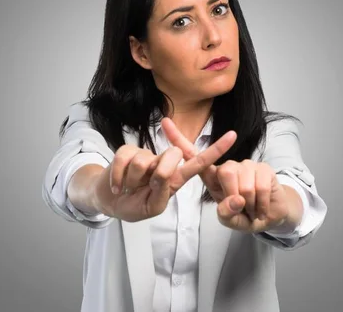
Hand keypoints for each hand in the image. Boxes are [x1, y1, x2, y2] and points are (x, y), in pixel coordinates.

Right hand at [93, 129, 236, 221]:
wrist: (109, 201)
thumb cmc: (135, 205)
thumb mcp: (152, 207)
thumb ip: (161, 193)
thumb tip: (161, 173)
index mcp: (176, 178)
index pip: (200, 162)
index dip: (216, 149)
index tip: (233, 135)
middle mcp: (164, 163)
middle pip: (173, 156)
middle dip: (159, 173)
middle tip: (145, 187)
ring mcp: (146, 156)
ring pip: (145, 161)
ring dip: (133, 181)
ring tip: (130, 187)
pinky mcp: (127, 152)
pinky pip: (126, 158)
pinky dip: (118, 177)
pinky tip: (118, 185)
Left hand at [160, 117, 302, 232]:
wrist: (270, 215)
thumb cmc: (243, 215)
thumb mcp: (229, 219)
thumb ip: (226, 213)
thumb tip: (236, 199)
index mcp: (212, 177)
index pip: (192, 155)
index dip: (178, 140)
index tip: (164, 122)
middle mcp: (228, 166)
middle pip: (225, 172)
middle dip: (234, 195)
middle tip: (240, 209)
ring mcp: (247, 165)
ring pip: (243, 184)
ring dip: (249, 204)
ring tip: (251, 209)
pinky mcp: (264, 168)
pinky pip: (260, 187)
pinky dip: (261, 205)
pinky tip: (261, 209)